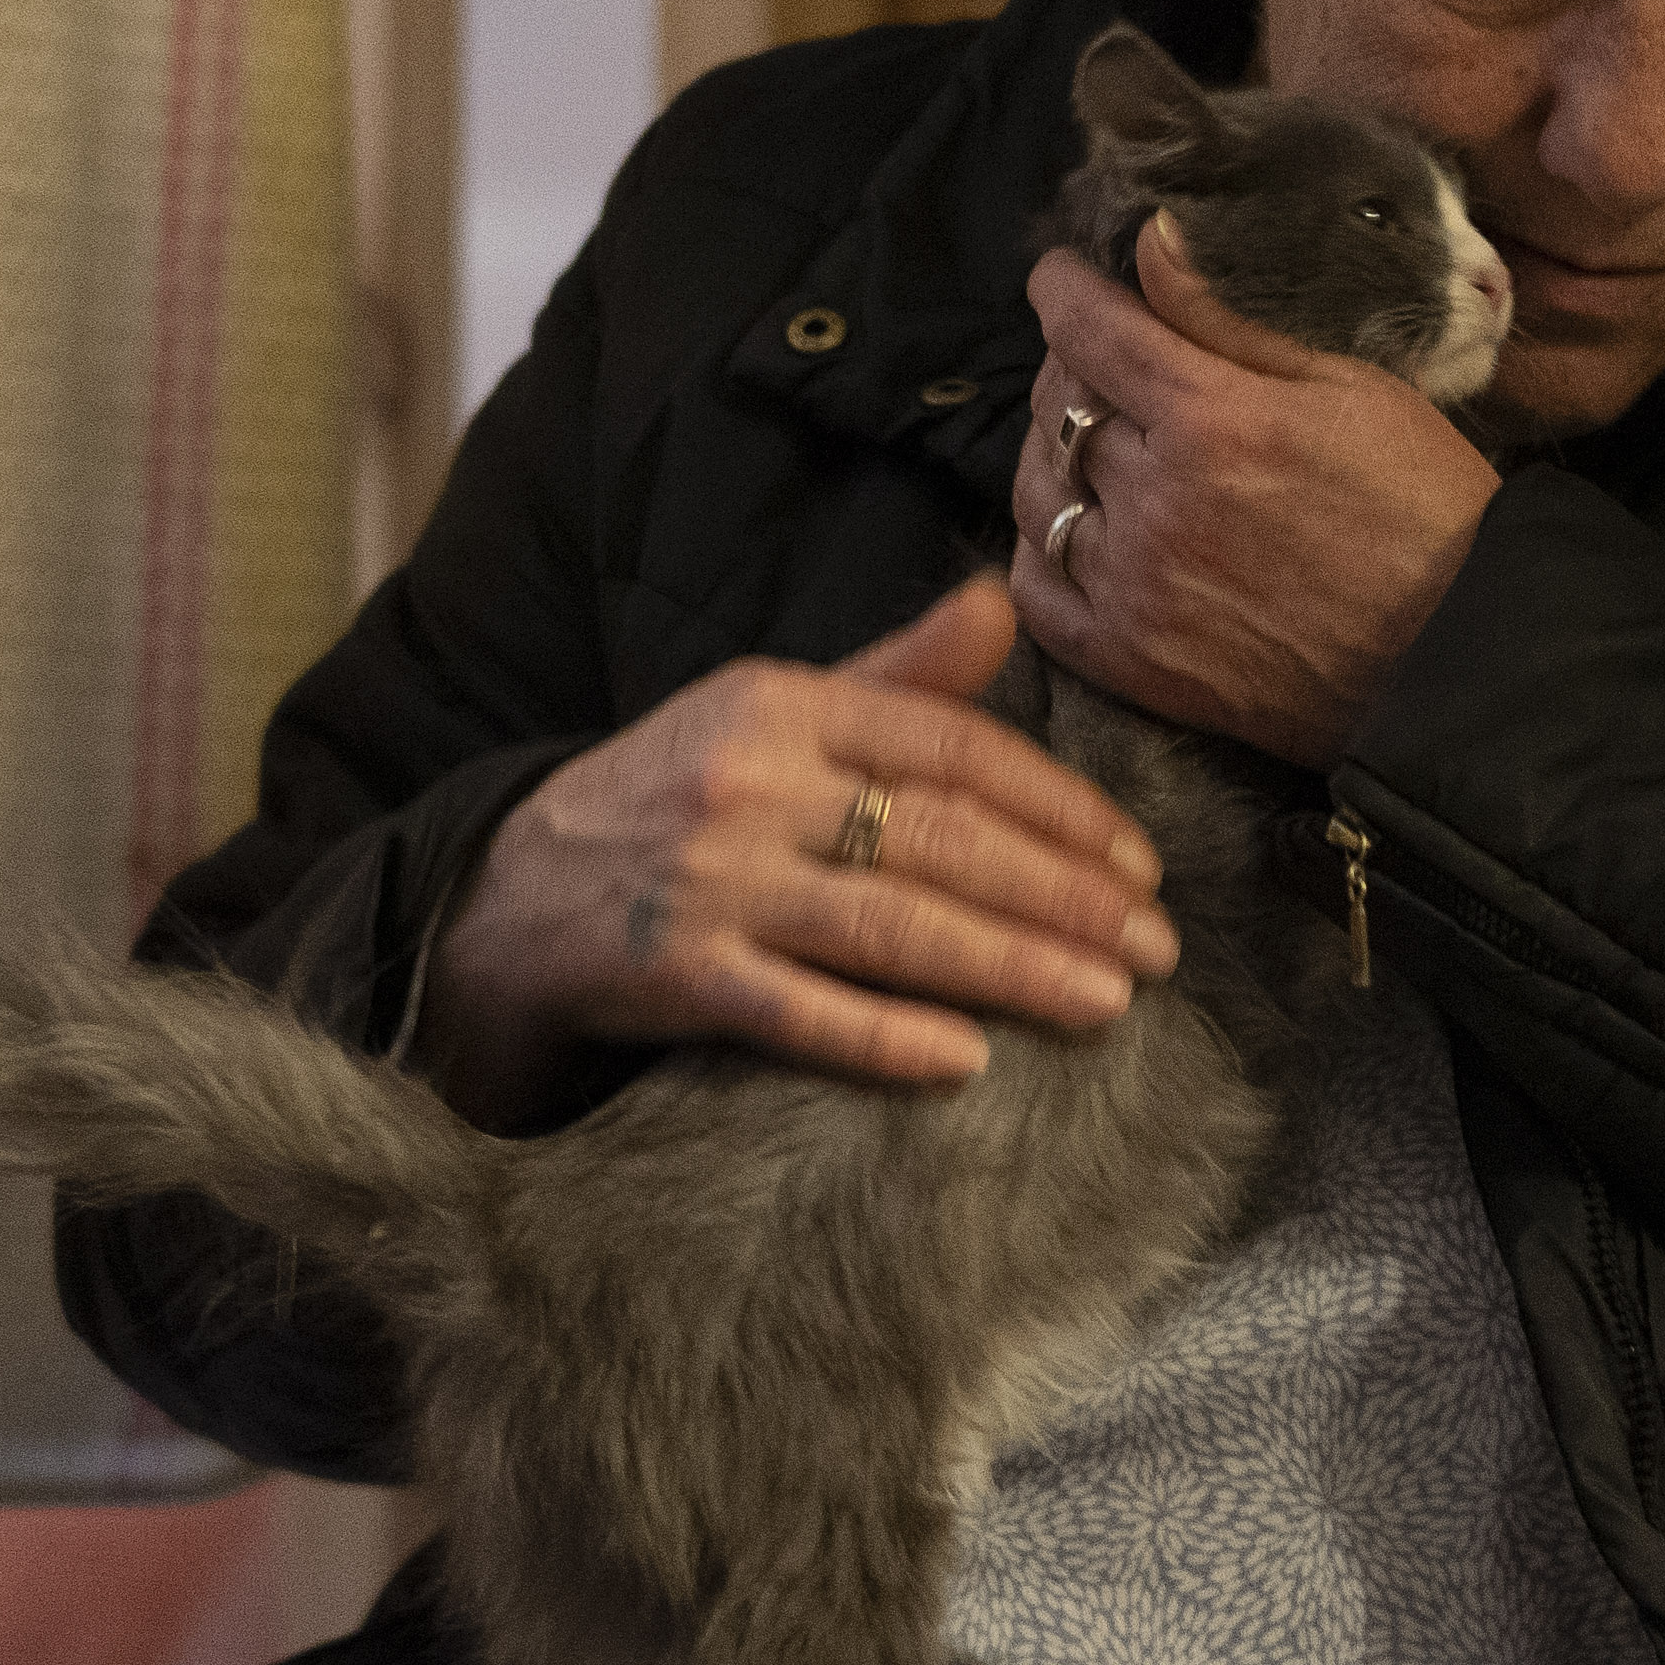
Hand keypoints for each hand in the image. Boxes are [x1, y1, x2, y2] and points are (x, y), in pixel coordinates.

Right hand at [424, 575, 1179, 1122]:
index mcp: (784, 704)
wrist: (510, 895)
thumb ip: (894, 675)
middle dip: (1064, 897)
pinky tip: (968, 1062)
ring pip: (890, 927)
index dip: (1058, 806)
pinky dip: (886, 1039)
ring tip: (1106, 1001)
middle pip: (940, 840)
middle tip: (1155, 949)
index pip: (951, 748)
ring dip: (1011, 966)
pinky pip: (800, 1011)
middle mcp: (750, 783)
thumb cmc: (672, 798)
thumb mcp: (770, 713)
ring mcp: (712, 883)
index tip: (1140, 865)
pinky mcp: (677, 975)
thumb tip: (999, 602)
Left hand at [1008, 222, 1499, 767]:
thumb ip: (1233, 321)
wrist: (1460, 652)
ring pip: (1037, 492)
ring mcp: (1138, 588)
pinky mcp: (1135, 663)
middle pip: (1059, 404)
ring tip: (1093, 446)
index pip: (1089, 328)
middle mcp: (1158, 501)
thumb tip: (1152, 243)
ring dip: (1052, 455)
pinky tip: (1076, 530)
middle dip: (1071, 367)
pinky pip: (1038, 592)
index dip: (1062, 289)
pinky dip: (1040, 551)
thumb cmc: (1424, 508)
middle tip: (1105, 363)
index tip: (1062, 276)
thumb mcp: (1349, 389)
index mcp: (1214, 419)